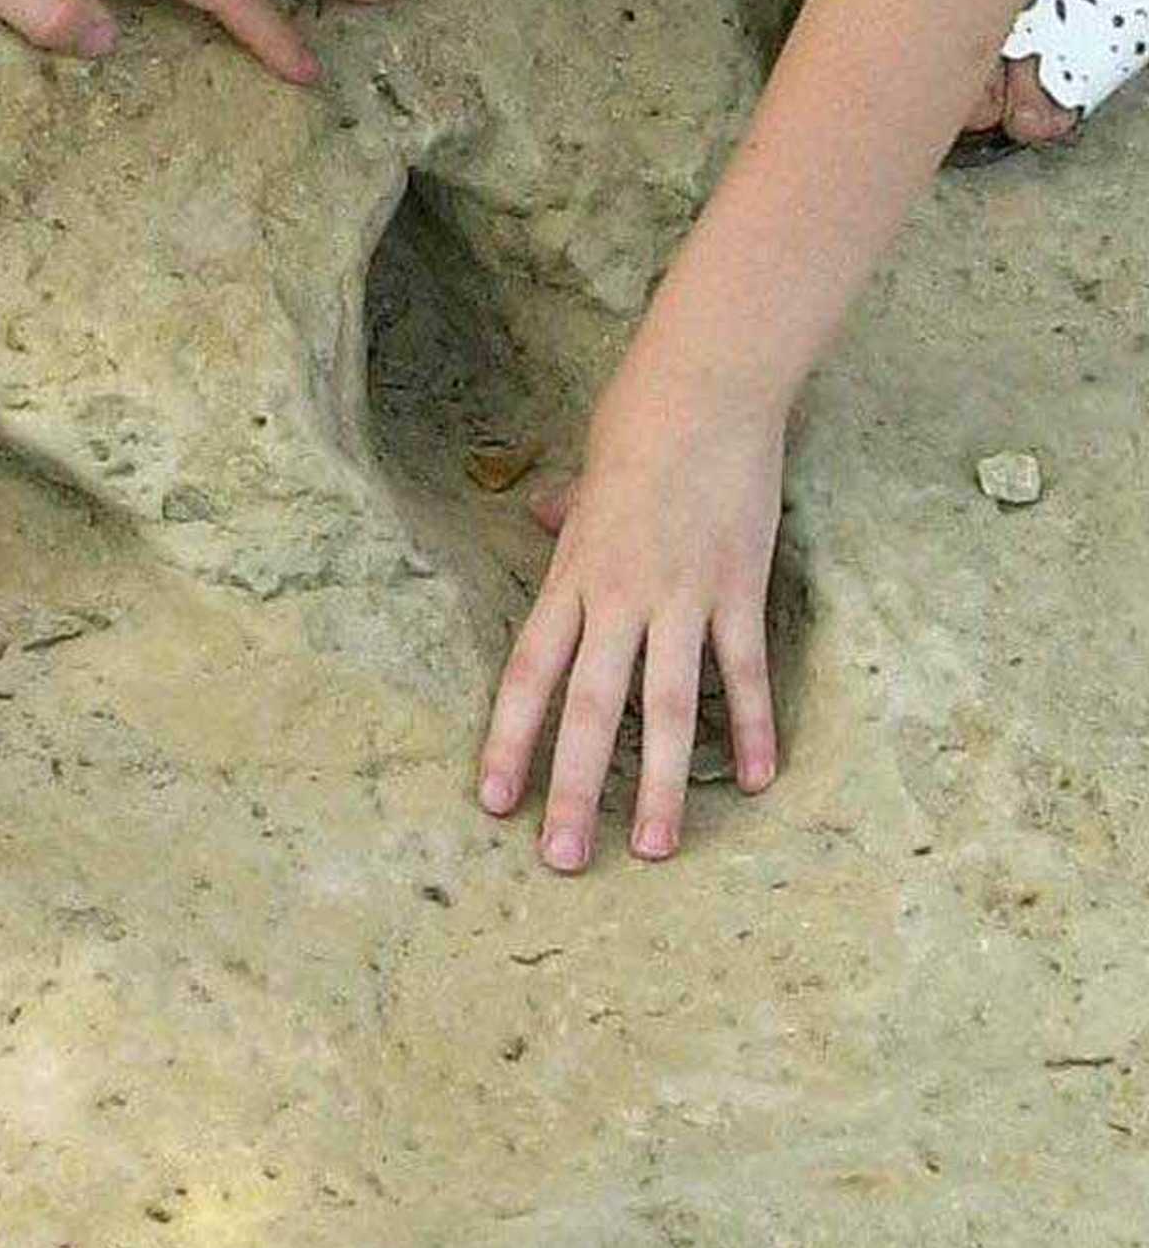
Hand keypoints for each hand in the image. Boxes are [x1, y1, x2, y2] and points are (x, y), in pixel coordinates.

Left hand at [477, 371, 785, 871]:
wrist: (705, 387)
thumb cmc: (637, 428)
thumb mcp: (582, 480)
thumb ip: (563, 519)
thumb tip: (541, 518)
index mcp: (569, 579)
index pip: (527, 674)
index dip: (508, 741)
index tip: (494, 802)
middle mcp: (617, 598)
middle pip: (589, 708)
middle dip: (573, 788)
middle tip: (562, 860)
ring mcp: (682, 597)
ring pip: (666, 707)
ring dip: (658, 782)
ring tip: (652, 849)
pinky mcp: (739, 588)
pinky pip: (744, 670)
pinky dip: (752, 726)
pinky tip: (754, 782)